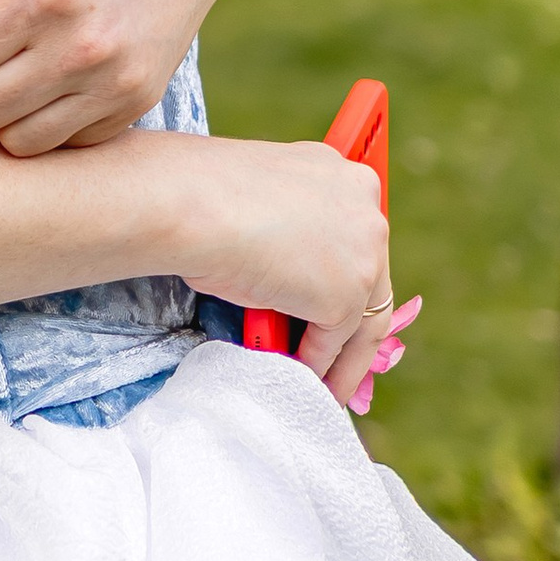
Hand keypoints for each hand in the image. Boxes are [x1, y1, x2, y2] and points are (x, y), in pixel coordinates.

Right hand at [178, 137, 396, 406]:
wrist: (187, 204)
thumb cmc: (202, 196)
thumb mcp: (263, 205)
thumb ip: (289, 232)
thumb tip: (281, 272)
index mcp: (346, 178)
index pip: (357, 239)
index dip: (342, 274)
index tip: (326, 299)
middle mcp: (366, 210)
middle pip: (372, 281)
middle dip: (353, 322)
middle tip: (335, 352)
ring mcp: (362, 255)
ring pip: (365, 320)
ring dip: (344, 357)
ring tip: (325, 382)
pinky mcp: (344, 297)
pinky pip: (334, 343)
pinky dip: (318, 364)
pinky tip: (302, 376)